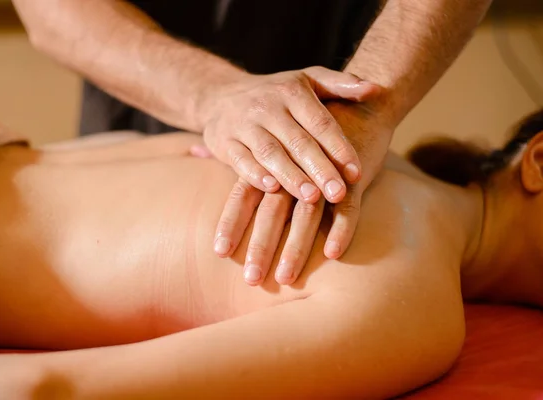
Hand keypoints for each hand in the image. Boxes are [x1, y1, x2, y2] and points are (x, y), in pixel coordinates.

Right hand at [199, 67, 379, 203]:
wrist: (220, 95)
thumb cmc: (275, 93)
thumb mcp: (306, 80)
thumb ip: (339, 84)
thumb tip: (375, 89)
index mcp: (292, 92)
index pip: (320, 122)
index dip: (339, 147)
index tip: (356, 173)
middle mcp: (267, 107)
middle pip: (298, 141)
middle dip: (319, 169)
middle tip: (339, 194)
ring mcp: (244, 124)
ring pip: (270, 153)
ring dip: (291, 176)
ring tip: (311, 198)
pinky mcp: (225, 141)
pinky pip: (240, 159)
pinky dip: (254, 174)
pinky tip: (271, 188)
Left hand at [206, 100, 393, 284]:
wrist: (356, 105)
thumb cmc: (304, 127)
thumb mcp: (269, 134)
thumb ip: (235, 149)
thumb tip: (192, 150)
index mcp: (268, 158)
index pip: (244, 194)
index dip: (232, 222)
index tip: (219, 252)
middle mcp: (292, 167)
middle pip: (272, 211)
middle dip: (261, 246)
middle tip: (251, 279)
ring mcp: (324, 171)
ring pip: (308, 213)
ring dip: (297, 247)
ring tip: (286, 278)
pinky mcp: (353, 175)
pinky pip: (349, 206)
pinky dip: (341, 229)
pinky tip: (332, 254)